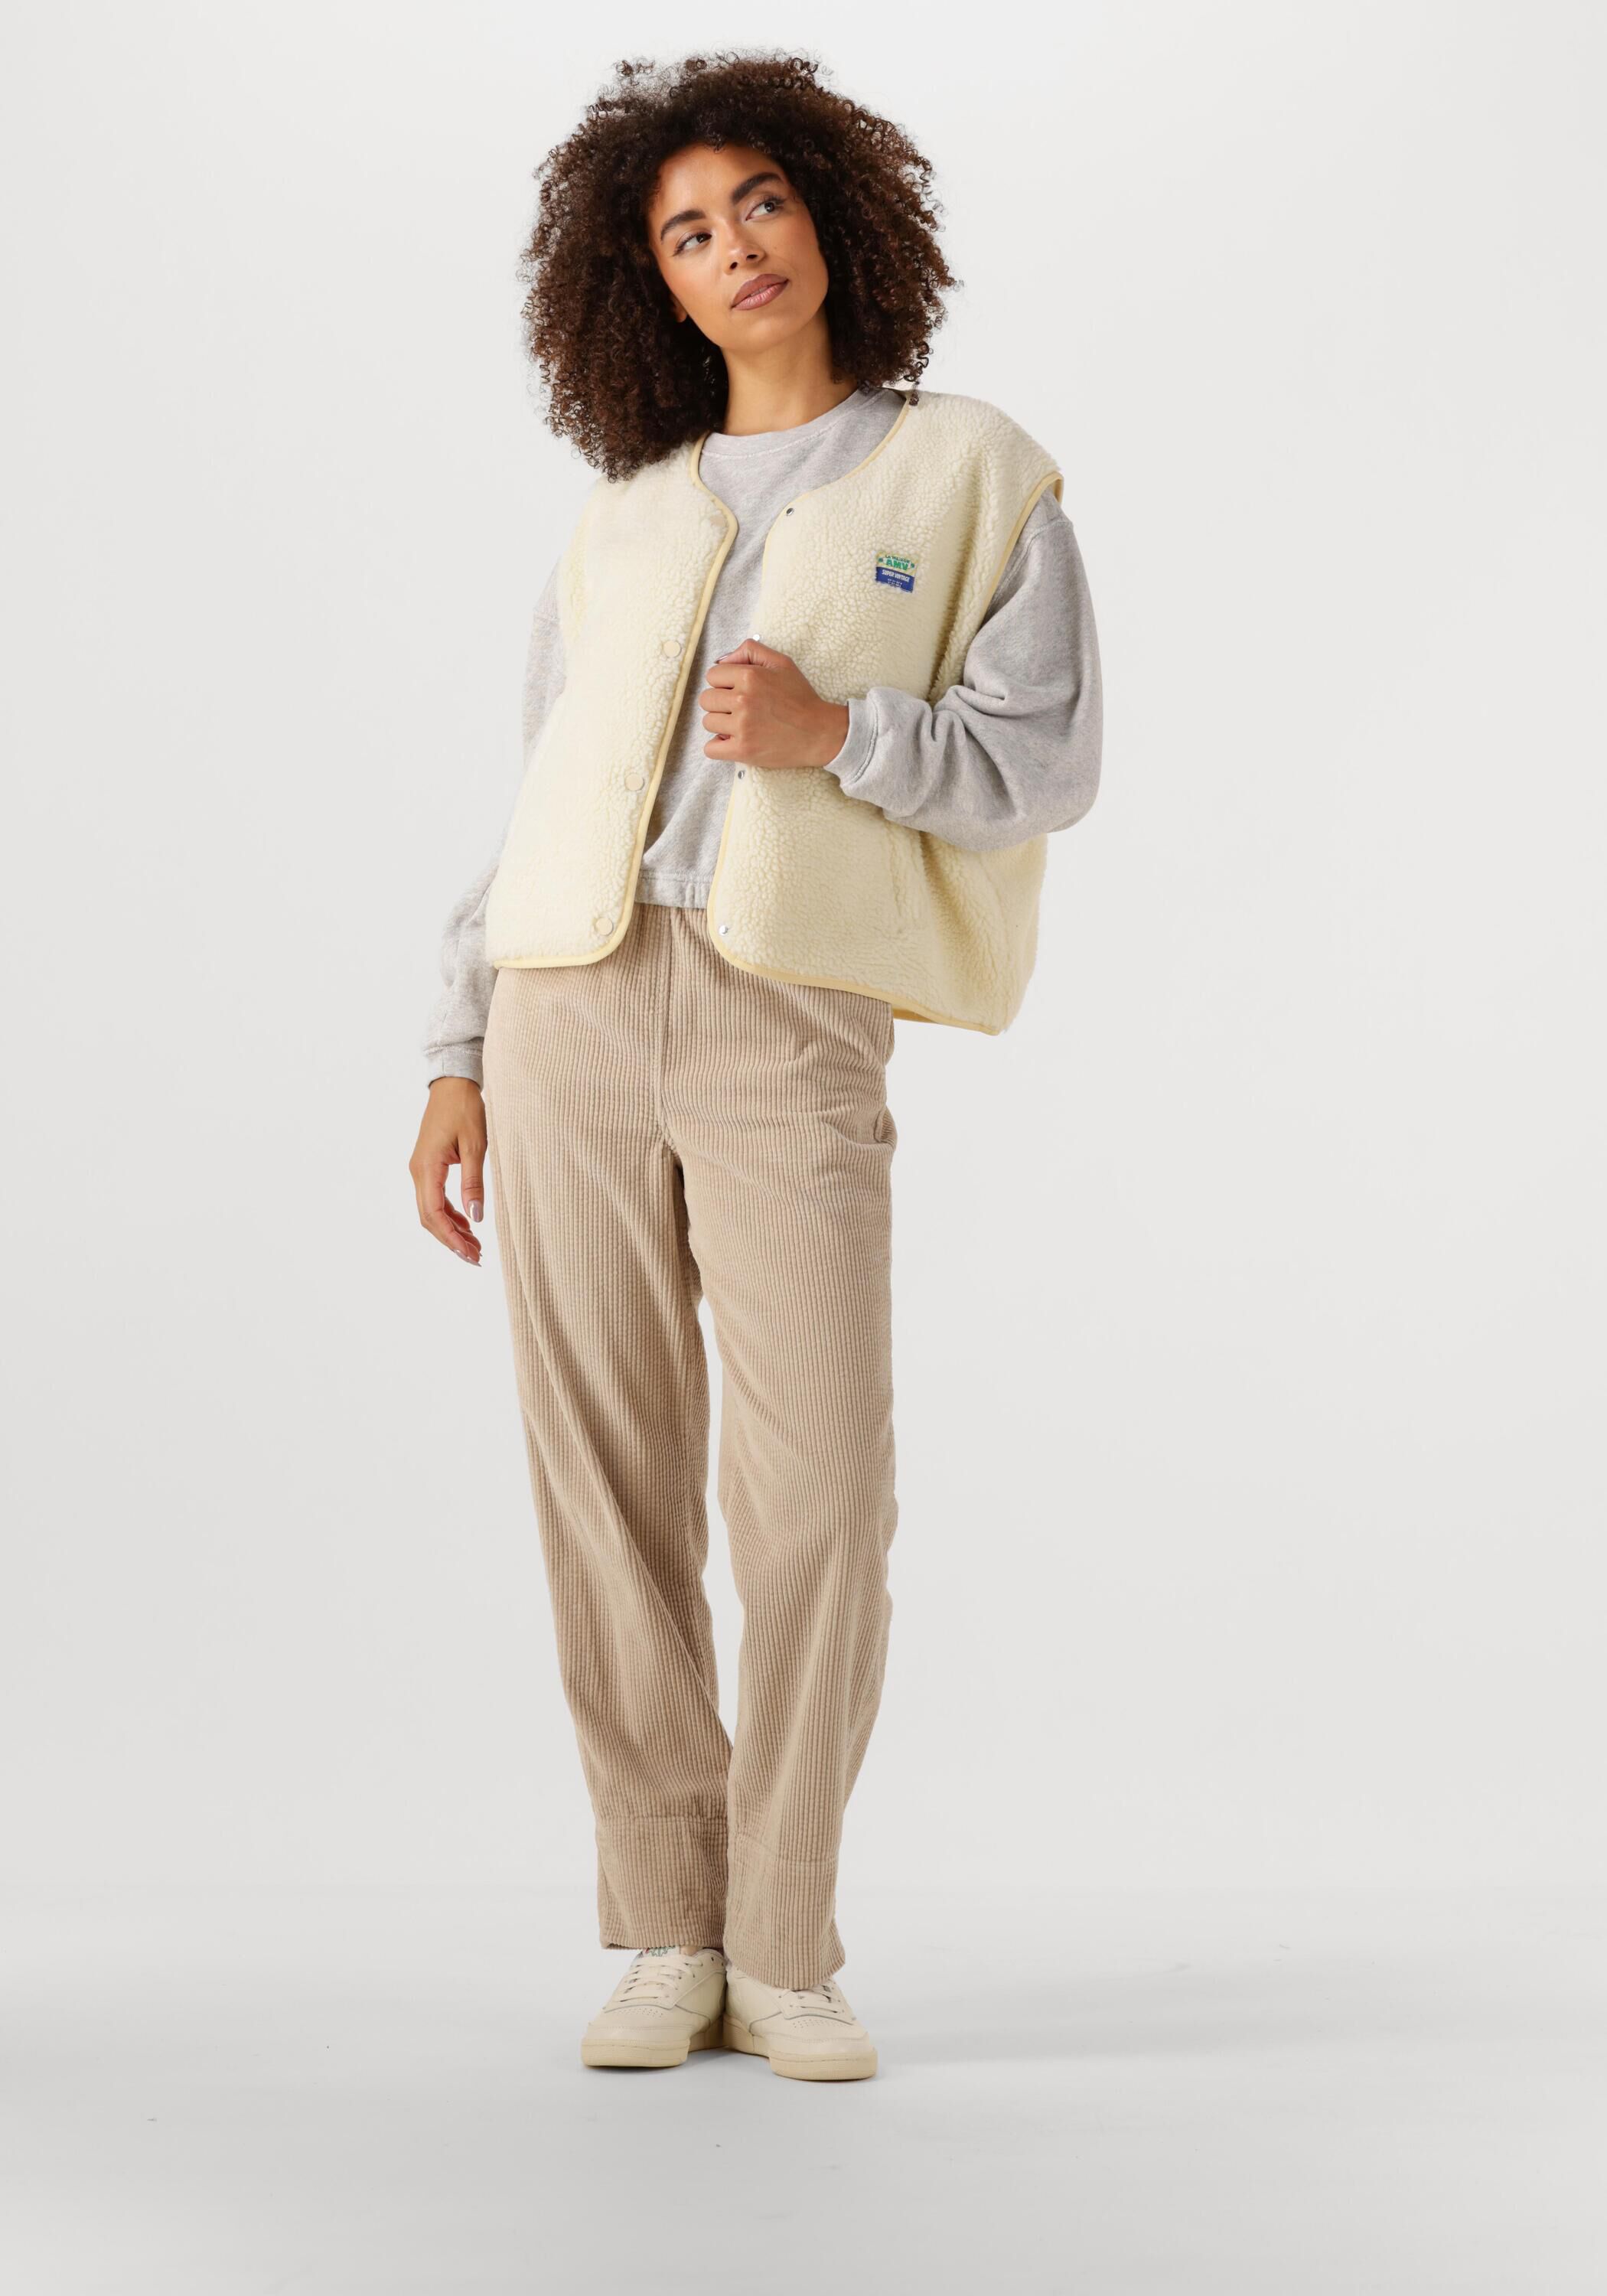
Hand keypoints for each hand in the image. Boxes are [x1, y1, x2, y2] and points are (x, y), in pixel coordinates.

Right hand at [411, 1077, 485, 1263]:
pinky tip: (467, 1223)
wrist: (452, 1085)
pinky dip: (451, 1214)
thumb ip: (474, 1182)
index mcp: (427, 1168)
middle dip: (451, 1240)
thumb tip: (476, 1217)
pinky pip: (435, 1198)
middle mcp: (418, 1172)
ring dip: (451, 1229)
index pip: (433, 1214)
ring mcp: (421, 1170)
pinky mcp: (428, 1167)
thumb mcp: (476, 1145)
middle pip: (429, 1218)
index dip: (450, 1237)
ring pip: (431, 1211)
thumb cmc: (464, 1109)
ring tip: (475, 1246)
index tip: (469, 1254)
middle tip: (476, 1257)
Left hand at [700, 637, 849, 769]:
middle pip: (706, 699)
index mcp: (750, 676)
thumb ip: (750, 651)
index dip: (723, 683)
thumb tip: (721, 660)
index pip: (712, 676)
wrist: (819, 732)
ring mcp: (742, 726)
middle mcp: (743, 700)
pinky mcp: (743, 750)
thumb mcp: (781, 662)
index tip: (736, 691)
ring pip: (708, 722)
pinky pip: (710, 749)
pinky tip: (732, 742)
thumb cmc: (801, 698)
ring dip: (720, 724)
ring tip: (739, 725)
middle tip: (738, 709)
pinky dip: (718, 747)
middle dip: (719, 703)